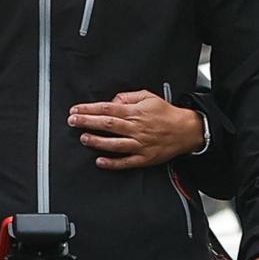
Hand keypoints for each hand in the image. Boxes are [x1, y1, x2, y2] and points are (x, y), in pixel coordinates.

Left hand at [70, 90, 201, 170]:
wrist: (185, 130)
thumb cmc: (166, 114)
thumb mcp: (148, 97)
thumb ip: (128, 97)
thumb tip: (112, 100)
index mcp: (135, 112)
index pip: (107, 108)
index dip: (89, 109)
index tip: (76, 109)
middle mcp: (136, 128)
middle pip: (107, 124)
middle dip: (87, 122)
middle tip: (73, 121)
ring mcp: (139, 144)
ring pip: (114, 143)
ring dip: (97, 141)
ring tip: (83, 138)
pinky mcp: (144, 158)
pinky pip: (126, 162)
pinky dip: (112, 162)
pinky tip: (100, 161)